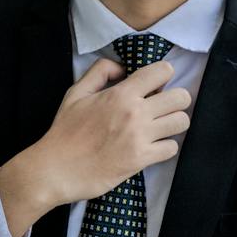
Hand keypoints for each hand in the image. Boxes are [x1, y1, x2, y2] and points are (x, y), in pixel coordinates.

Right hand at [35, 57, 191, 206]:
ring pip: (181, 122)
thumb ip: (100, 72)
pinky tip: (151, 147)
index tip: (154, 85)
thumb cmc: (64, 132)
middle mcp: (135, 113)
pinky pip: (172, 148)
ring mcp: (140, 137)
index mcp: (120, 94)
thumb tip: (122, 68)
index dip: (162, 75)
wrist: (55, 169)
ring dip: (172, 123)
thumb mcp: (75, 93)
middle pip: (181, 97)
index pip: (163, 71)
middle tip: (160, 108)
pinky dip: (164, 147)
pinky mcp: (141, 160)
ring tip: (158, 127)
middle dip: (174, 100)